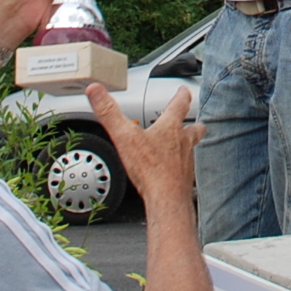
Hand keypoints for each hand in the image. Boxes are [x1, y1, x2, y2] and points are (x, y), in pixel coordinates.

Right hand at [90, 82, 198, 210]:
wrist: (167, 199)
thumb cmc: (150, 169)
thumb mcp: (124, 136)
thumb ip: (109, 112)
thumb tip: (95, 90)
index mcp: (170, 128)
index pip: (179, 104)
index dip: (182, 96)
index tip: (184, 91)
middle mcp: (183, 142)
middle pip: (193, 128)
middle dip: (193, 123)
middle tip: (194, 121)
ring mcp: (186, 161)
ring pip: (192, 148)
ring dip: (188, 145)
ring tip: (184, 146)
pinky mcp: (185, 178)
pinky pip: (186, 168)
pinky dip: (182, 166)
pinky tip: (174, 171)